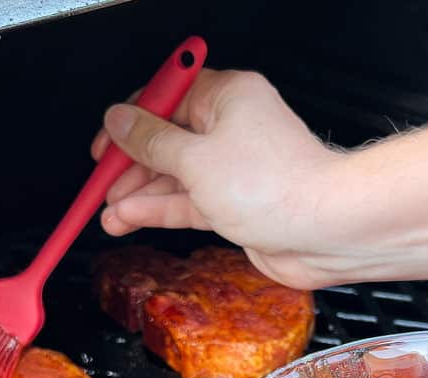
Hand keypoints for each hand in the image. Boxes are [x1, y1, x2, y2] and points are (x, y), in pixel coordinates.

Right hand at [91, 69, 368, 289]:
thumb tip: (120, 121)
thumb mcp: (197, 159)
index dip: (129, 120)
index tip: (103, 142)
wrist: (327, 230)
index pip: (166, 98)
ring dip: (138, 193)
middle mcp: (231, 129)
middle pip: (166, 139)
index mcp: (227, 97)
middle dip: (129, 163)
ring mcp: (234, 169)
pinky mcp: (235, 204)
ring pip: (174, 176)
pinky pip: (187, 202)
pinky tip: (128, 218)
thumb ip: (151, 142)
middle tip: (100, 182)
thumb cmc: (279, 185)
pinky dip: (158, 210)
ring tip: (105, 210)